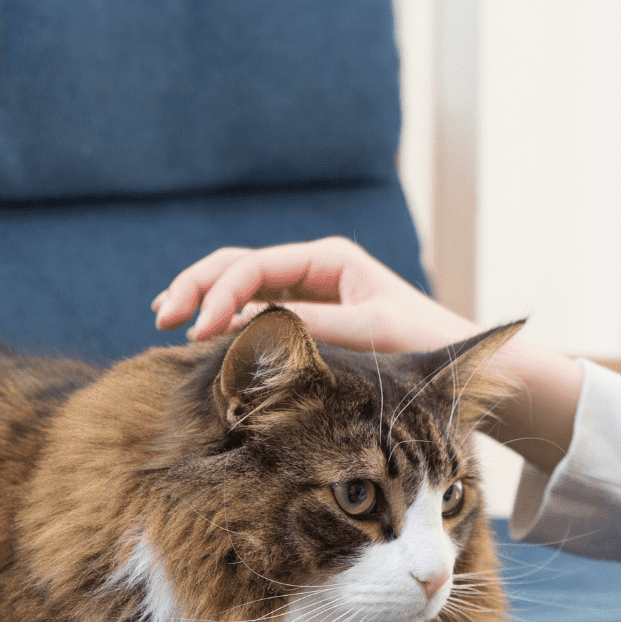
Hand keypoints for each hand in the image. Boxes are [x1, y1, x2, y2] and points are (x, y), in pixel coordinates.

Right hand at [152, 236, 476, 351]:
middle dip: (198, 286)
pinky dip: (226, 316)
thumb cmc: (422, 344)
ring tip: (167, 317)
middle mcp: (315, 267)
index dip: (219, 294)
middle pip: (239, 264)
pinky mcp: (310, 314)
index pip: (254, 265)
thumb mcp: (366, 332)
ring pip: (242, 283)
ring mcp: (310, 289)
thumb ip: (307, 325)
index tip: (198, 330)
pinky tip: (202, 331)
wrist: (458, 362)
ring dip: (204, 296)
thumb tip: (242, 324)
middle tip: (162, 317)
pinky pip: (257, 308)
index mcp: (329, 258)